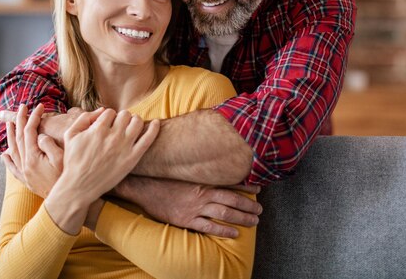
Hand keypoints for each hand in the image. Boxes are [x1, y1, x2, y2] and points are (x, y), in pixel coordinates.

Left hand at [0, 104, 103, 196]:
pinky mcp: (27, 181)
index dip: (33, 117)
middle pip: (19, 138)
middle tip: (22, 107)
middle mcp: (25, 164)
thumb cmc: (66, 178)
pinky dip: (7, 160)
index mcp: (33, 156)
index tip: (39, 106)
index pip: (30, 131)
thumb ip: (48, 144)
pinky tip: (4, 155)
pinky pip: (12, 168)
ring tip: (9, 124)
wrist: (64, 201)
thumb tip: (39, 136)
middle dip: (20, 120)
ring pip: (13, 150)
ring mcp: (24, 173)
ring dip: (11, 136)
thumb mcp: (61, 158)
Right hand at [61, 109, 160, 207]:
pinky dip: (154, 129)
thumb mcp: (70, 135)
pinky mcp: (132, 158)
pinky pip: (148, 139)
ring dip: (135, 120)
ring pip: (137, 122)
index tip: (107, 125)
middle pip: (125, 114)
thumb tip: (102, 110)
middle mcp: (112, 136)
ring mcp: (124, 147)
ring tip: (131, 127)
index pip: (110, 112)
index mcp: (97, 129)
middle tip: (119, 126)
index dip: (108, 117)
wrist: (79, 186)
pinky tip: (157, 123)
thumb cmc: (73, 160)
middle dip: (122, 117)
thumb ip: (84, 118)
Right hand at [115, 176, 261, 237]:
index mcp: (202, 180)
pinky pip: (209, 226)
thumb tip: (213, 171)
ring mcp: (195, 207)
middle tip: (260, 210)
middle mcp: (202, 193)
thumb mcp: (184, 172)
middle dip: (248, 205)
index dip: (245, 186)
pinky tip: (234, 233)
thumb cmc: (164, 179)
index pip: (229, 182)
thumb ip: (199, 174)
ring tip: (254, 221)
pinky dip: (223, 230)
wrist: (145, 187)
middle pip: (232, 199)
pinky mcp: (187, 219)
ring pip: (225, 212)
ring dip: (242, 217)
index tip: (258, 189)